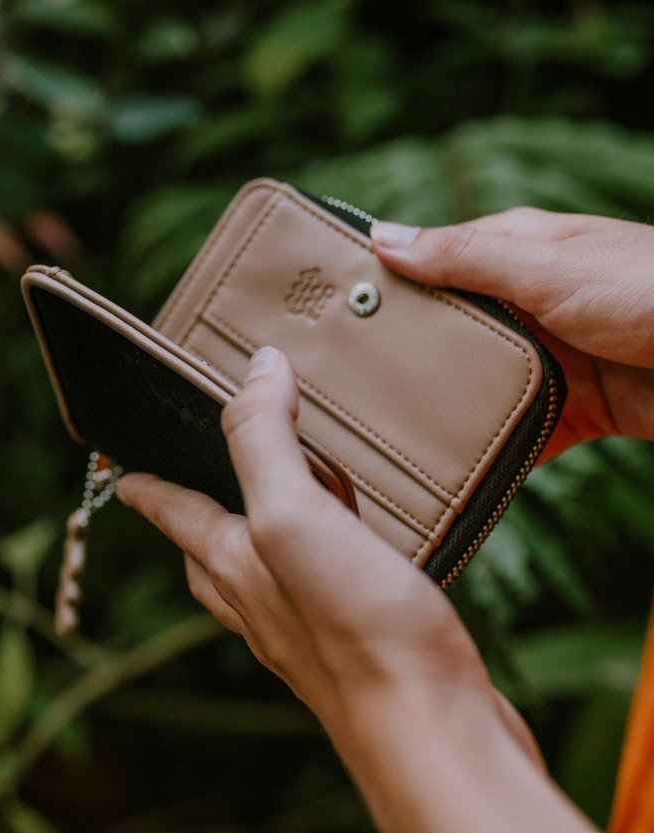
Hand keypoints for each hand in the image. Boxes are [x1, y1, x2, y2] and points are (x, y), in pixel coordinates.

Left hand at [116, 347, 540, 778]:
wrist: (430, 731)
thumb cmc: (356, 632)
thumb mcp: (292, 518)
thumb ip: (265, 442)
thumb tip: (256, 370)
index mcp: (235, 568)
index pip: (174, 513)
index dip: (144, 483)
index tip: (121, 468)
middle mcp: (263, 604)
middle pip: (209, 553)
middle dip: (193, 518)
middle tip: (189, 489)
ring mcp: (312, 629)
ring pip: (266, 576)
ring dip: (258, 540)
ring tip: (269, 513)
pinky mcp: (365, 642)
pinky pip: (327, 590)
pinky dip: (325, 561)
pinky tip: (354, 556)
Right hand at [371, 209, 653, 460]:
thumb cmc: (652, 291)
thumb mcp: (548, 267)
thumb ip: (467, 258)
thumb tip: (384, 238)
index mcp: (521, 253)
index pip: (435, 264)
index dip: (388, 286)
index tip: (331, 314)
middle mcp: (532, 305)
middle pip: (454, 335)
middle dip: (410, 361)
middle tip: (347, 392)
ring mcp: (553, 360)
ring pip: (483, 390)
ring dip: (452, 413)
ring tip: (394, 438)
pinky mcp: (576, 411)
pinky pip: (522, 437)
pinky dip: (497, 456)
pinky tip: (460, 473)